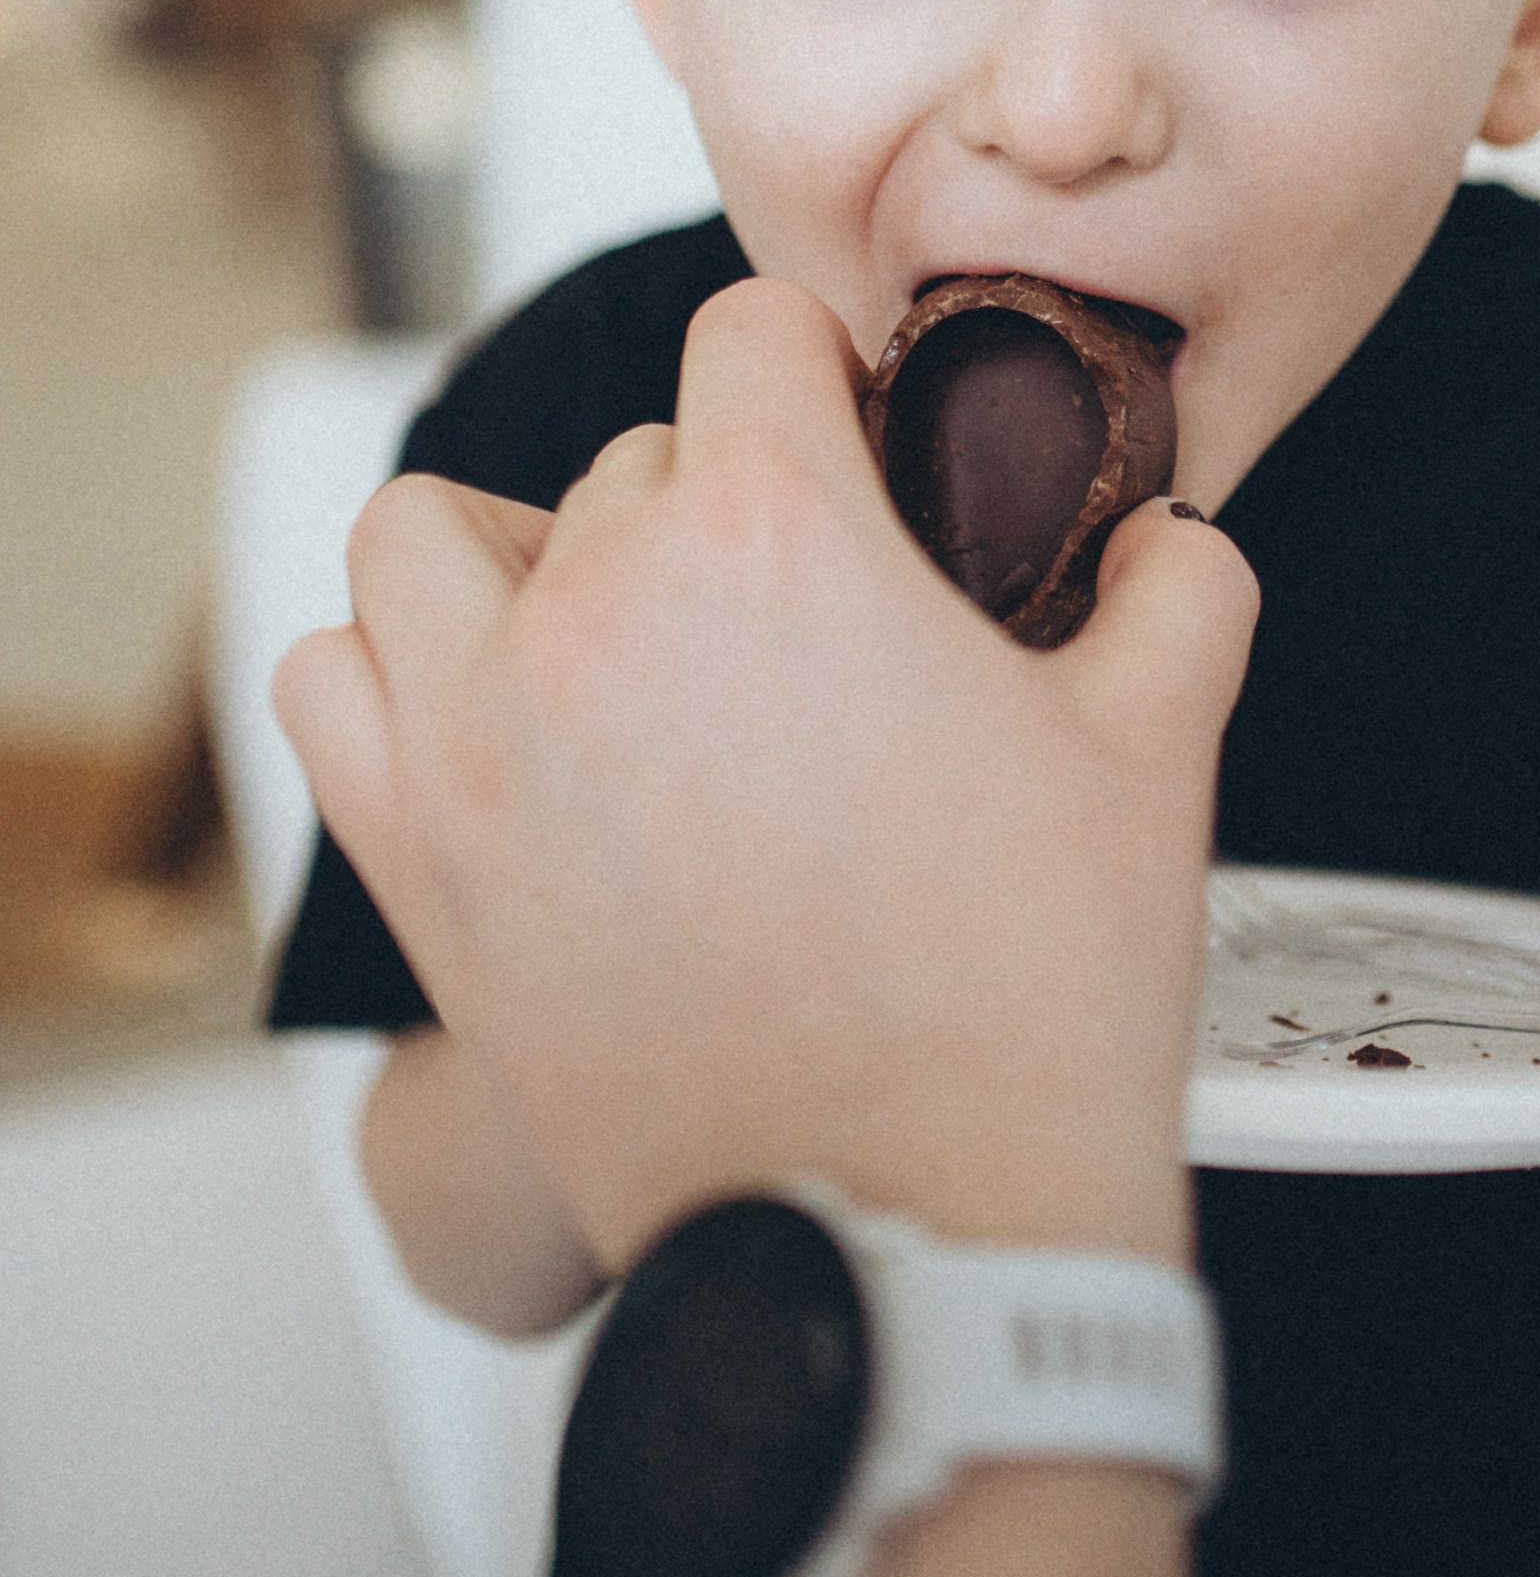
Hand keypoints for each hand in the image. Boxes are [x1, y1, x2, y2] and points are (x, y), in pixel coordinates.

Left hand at [273, 275, 1257, 1273]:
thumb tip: (1161, 540)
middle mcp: (600, 605)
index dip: (823, 373)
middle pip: (630, 455)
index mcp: (775, 533)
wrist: (906, 1246)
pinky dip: (391, 675)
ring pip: (424, 538)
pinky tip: (499, 725)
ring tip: (620, 635)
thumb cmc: (1021, 1009)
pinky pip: (329, 683)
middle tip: (810, 616)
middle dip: (722, 503)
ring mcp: (482, 732)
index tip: (862, 447)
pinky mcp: (420, 859)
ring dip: (515, 554)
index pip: (751, 329)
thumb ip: (1173, 592)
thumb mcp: (1158, 751)